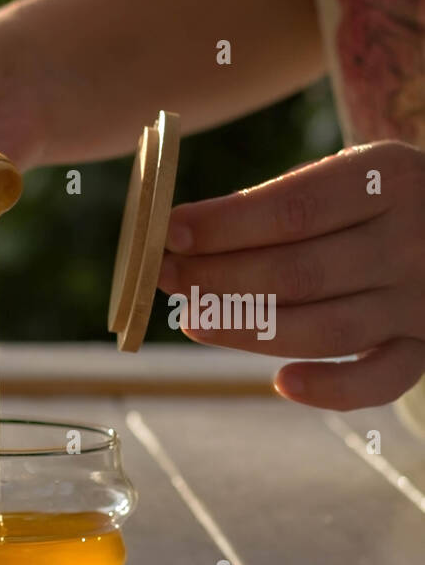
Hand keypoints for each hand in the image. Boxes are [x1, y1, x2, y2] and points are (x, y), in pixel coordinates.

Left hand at [159, 141, 424, 409]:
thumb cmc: (378, 201)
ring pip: (326, 329)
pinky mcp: (424, 347)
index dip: (224, 226)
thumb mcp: (347, 176)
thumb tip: (187, 236)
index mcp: (388, 178)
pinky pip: (381, 380)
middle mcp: (411, 239)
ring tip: (192, 320)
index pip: (294, 209)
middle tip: (165, 278)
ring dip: (247, 329)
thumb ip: (283, 201)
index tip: (171, 233)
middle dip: (218, 279)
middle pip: (299, 272)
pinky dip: (332, 389)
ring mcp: (420, 299)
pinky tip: (282, 383)